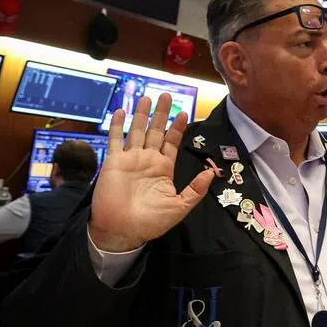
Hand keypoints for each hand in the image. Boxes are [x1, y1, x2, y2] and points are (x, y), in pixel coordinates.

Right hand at [88, 94, 214, 251]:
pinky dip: (117, 125)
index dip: (177, 128)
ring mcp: (130, 159)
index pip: (171, 142)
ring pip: (137, 131)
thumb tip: (212, 173)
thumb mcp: (180, 207)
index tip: (184, 113)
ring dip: (141, 115)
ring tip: (147, 98)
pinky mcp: (114, 162)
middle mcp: (148, 160)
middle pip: (156, 131)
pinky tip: (121, 111)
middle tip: (166, 95)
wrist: (122, 231)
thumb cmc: (151, 222)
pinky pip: (115, 140)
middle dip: (161, 114)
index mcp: (163, 168)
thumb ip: (195, 190)